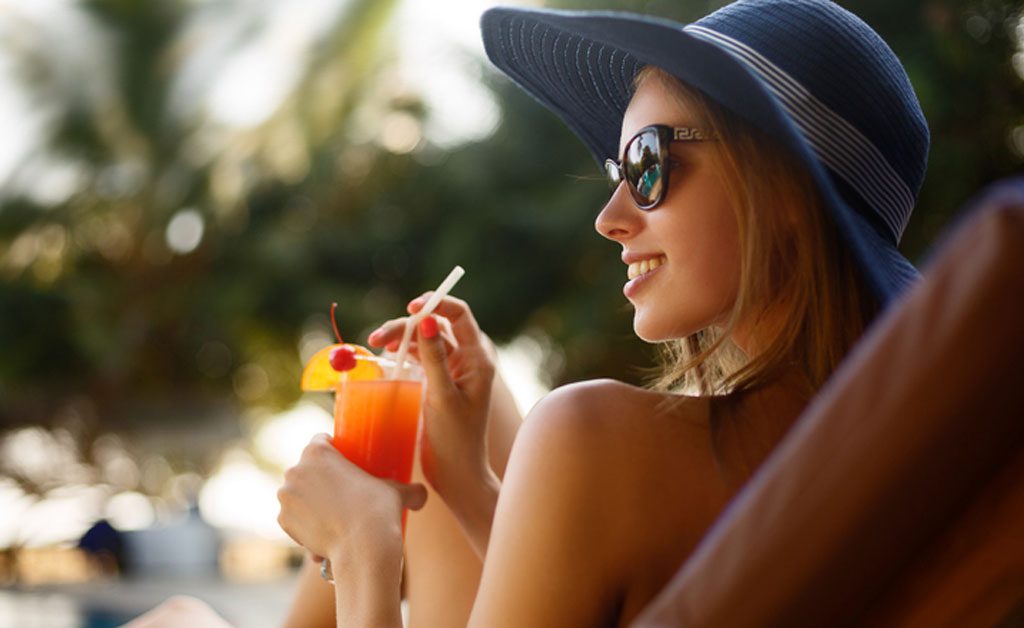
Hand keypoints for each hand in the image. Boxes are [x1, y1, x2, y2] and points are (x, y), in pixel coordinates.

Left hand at [277, 434, 426, 565]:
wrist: (362, 548)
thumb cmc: (380, 511)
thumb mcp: (397, 493)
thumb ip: (410, 490)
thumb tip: (421, 495)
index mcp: (318, 451)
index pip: (321, 441)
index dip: (333, 450)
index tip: (343, 464)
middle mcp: (295, 470)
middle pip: (306, 468)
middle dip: (319, 479)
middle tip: (340, 493)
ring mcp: (286, 496)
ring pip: (298, 494)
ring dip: (310, 502)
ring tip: (334, 518)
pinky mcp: (282, 521)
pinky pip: (293, 518)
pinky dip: (304, 525)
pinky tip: (324, 535)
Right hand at [368, 295, 496, 501]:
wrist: (457, 475)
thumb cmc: (455, 440)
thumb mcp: (442, 397)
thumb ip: (434, 358)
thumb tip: (428, 322)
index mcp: (477, 359)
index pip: (460, 316)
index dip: (436, 304)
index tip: (411, 308)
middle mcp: (467, 360)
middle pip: (436, 326)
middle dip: (407, 325)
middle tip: (377, 338)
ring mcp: (452, 370)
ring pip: (424, 340)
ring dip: (400, 337)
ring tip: (376, 344)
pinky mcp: (438, 382)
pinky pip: (420, 357)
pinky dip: (403, 352)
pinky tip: (386, 356)